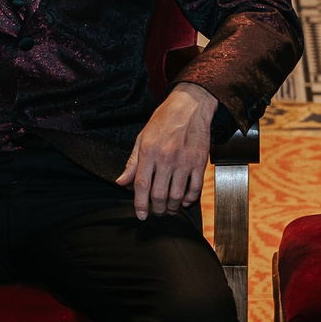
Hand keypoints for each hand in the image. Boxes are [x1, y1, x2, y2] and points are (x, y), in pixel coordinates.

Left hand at [113, 82, 216, 220]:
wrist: (190, 106)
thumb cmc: (164, 120)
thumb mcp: (142, 137)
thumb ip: (132, 162)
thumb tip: (121, 182)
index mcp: (149, 152)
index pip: (141, 185)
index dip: (140, 204)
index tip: (141, 215)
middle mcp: (166, 158)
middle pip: (159, 194)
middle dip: (156, 209)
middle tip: (156, 212)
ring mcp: (184, 162)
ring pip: (177, 195)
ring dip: (172, 208)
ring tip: (169, 209)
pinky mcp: (199, 163)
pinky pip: (195, 188)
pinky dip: (189, 199)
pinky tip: (184, 201)